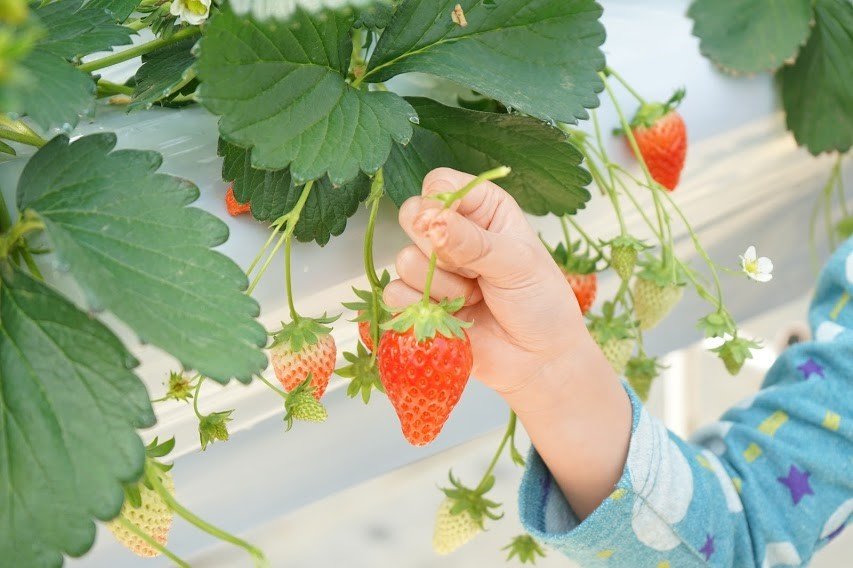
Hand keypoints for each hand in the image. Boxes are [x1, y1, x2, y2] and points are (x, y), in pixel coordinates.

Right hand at [384, 167, 589, 395]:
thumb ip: (474, 242)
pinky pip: (395, 294)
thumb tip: (433, 222)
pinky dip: (425, 309)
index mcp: (482, 207)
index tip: (456, 228)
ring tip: (474, 297)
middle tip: (474, 269)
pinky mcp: (417, 302)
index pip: (440, 183)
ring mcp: (433, 267)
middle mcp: (453, 231)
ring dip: (442, 286)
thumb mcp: (517, 264)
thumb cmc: (540, 303)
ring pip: (404, 259)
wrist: (537, 359)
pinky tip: (454, 316)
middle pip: (412, 215)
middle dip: (440, 248)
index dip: (439, 203)